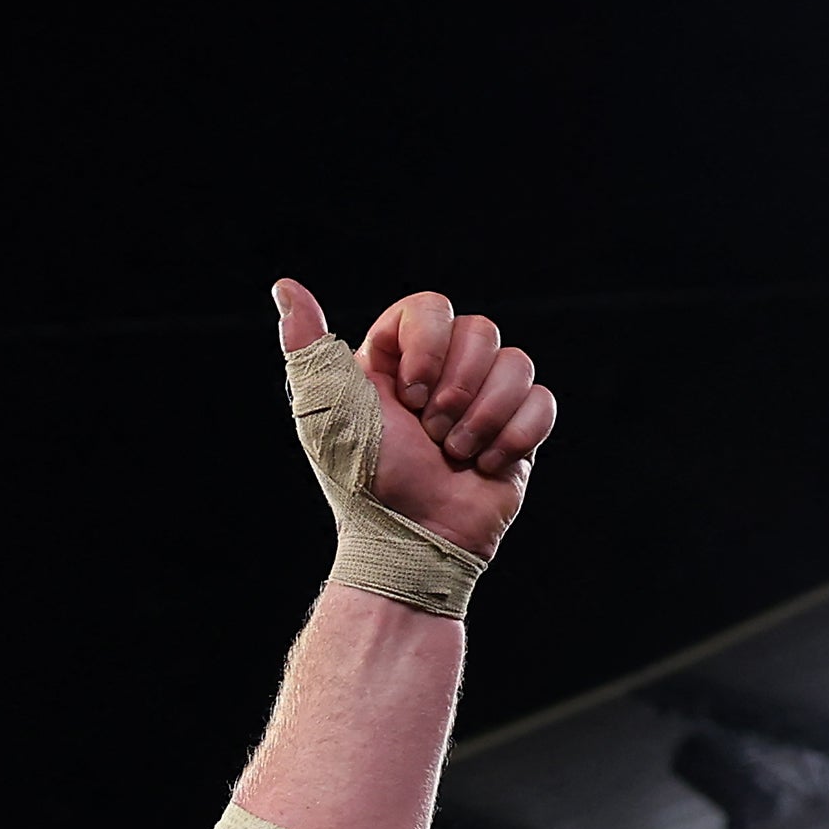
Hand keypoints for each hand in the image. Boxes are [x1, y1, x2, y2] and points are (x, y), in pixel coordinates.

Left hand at [277, 279, 549, 565]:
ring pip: (517, 362)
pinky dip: (515, 436)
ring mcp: (483, 399)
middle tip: (431, 434)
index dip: (429, 347)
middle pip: (480, 329)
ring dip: (484, 418)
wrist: (412, 542)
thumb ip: (307, 345)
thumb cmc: (365, 479)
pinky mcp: (518, 429)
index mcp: (397, 358)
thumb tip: (286, 287)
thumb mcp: (324, 408)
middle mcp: (442, 371)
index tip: (409, 397)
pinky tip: (486, 465)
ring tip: (456, 454)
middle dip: (456, 391)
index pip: (431, 306)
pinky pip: (543, 400)